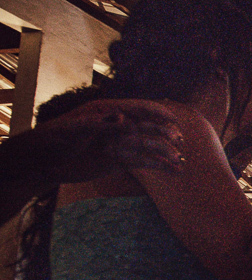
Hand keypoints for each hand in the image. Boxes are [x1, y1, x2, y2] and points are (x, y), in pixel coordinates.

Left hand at [36, 99, 186, 180]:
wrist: (42, 163)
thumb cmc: (53, 140)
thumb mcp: (74, 130)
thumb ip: (99, 124)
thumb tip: (124, 118)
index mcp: (107, 112)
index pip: (137, 108)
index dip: (156, 112)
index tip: (173, 119)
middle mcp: (117, 126)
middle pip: (147, 127)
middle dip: (164, 133)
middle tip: (178, 141)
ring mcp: (119, 143)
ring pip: (148, 146)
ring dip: (165, 153)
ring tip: (179, 162)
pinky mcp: (118, 161)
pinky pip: (142, 162)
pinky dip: (157, 165)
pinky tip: (172, 170)